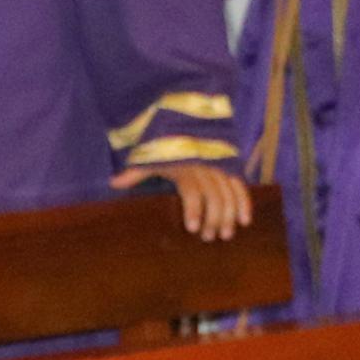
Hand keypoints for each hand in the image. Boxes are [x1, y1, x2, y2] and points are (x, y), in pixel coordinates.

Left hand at [114, 158, 252, 239]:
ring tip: (226, 234)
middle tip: (209, 238)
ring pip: (229, 193)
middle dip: (214, 218)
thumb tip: (114, 183)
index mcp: (184, 166)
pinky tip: (245, 221)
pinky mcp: (231, 167)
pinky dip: (244, 202)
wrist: (183, 121)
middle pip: (214, 195)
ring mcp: (219, 167)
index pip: (192, 190)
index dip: (193, 209)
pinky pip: (240, 185)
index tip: (192, 228)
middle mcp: (204, 166)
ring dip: (230, 214)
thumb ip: (136, 172)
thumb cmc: (163, 145)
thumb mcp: (149, 157)